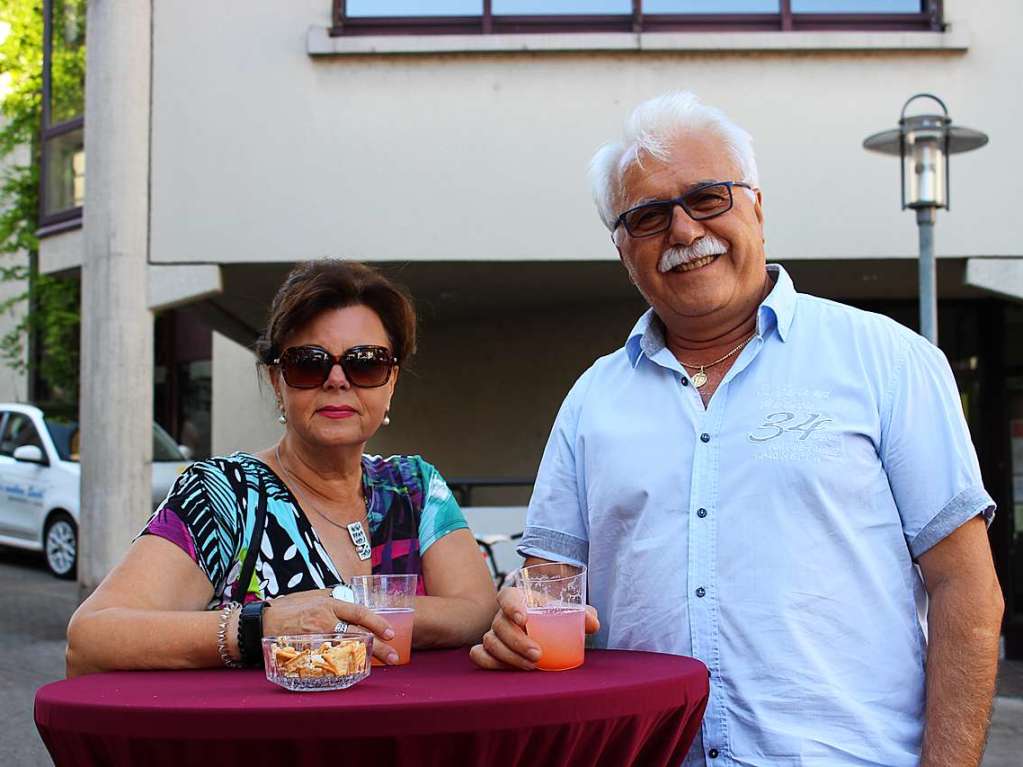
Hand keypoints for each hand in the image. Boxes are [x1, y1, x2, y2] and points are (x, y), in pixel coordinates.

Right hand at [263, 591, 400, 664]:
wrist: (260, 623)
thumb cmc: (287, 609)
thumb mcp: (312, 597)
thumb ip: (331, 602)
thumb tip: (351, 606)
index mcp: (328, 604)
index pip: (359, 612)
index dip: (376, 622)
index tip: (390, 632)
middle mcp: (324, 620)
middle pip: (358, 635)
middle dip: (378, 647)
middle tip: (395, 656)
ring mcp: (316, 639)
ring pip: (347, 650)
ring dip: (365, 658)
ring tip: (381, 664)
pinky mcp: (307, 654)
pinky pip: (330, 662)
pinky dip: (344, 666)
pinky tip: (355, 670)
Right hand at [469, 586, 599, 670]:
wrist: (544, 629)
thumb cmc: (553, 617)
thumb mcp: (567, 612)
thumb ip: (582, 614)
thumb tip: (593, 623)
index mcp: (518, 598)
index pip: (507, 596)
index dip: (511, 606)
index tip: (524, 619)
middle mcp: (501, 615)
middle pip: (499, 625)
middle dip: (517, 641)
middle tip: (538, 654)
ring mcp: (493, 633)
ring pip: (490, 642)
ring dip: (509, 656)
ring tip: (531, 666)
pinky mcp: (489, 650)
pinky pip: (479, 655)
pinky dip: (488, 662)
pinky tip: (504, 668)